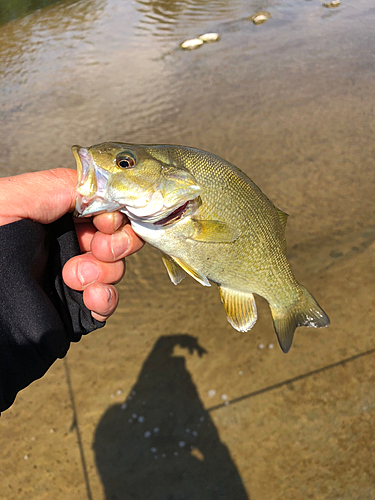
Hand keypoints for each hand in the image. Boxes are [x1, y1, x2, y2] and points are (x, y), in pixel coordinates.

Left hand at [0, 168, 143, 320]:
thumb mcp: (10, 201)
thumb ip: (58, 185)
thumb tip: (102, 185)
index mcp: (51, 214)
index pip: (102, 206)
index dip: (113, 213)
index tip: (104, 222)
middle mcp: (64, 243)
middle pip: (116, 236)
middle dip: (114, 244)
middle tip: (95, 249)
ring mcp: (73, 275)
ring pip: (116, 268)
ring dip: (105, 273)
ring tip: (75, 278)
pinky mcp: (75, 306)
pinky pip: (109, 299)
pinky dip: (106, 299)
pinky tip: (90, 298)